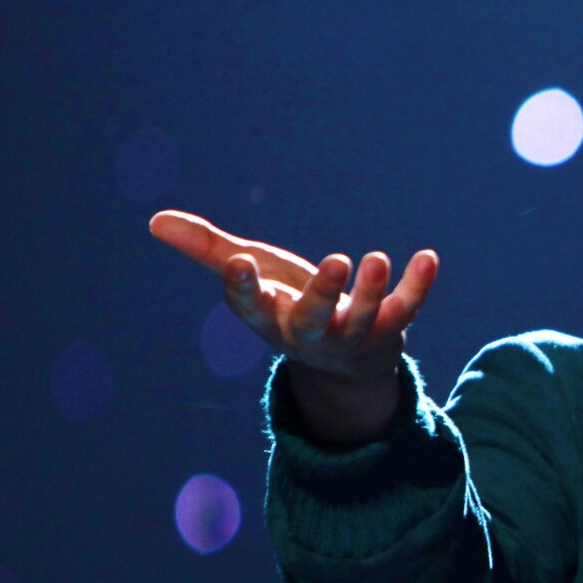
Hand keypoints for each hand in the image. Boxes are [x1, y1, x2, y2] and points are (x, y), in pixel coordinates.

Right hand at [149, 210, 437, 444]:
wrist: (343, 361)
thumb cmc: (288, 305)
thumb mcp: (253, 277)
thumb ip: (210, 250)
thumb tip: (154, 221)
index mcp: (271, 318)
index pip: (252, 308)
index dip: (243, 288)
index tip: (239, 263)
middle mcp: (310, 333)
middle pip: (313, 321)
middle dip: (324, 295)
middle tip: (337, 262)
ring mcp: (351, 335)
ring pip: (362, 320)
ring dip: (373, 291)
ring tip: (378, 258)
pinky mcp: (389, 329)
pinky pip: (406, 309)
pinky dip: (418, 286)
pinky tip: (428, 257)